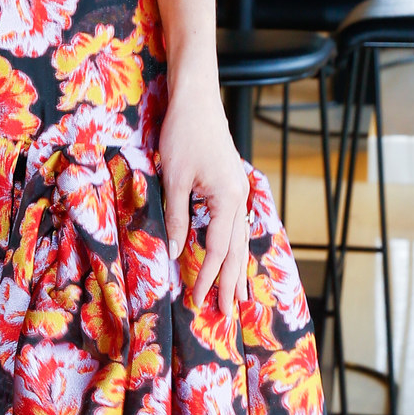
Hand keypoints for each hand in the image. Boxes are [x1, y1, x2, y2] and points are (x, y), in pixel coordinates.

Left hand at [158, 72, 249, 318]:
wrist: (197, 98)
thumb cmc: (183, 134)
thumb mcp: (173, 178)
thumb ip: (176, 218)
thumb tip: (175, 253)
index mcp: (227, 199)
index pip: (217, 250)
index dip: (207, 277)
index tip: (196, 300)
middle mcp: (239, 198)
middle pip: (237, 251)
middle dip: (231, 284)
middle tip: (228, 316)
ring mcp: (238, 192)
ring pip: (241, 240)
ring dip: (237, 270)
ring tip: (238, 298)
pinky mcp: (231, 185)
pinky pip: (237, 225)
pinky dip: (235, 247)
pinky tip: (234, 259)